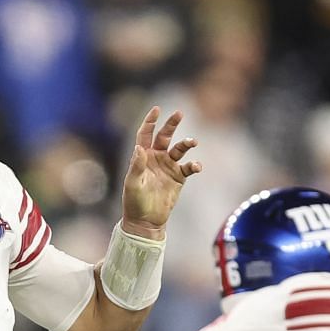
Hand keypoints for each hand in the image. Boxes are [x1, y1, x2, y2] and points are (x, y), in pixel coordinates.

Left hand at [119, 106, 200, 236]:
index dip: (150, 121)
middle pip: (165, 136)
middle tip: (179, 113)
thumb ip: (137, 165)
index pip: (146, 134)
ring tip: (192, 142)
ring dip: (186, 143)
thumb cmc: (134, 202)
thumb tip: (140, 147)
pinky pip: (189, 167)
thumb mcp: (132, 183)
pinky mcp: (178, 178)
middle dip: (172, 124)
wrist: (146, 220)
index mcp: (142, 156)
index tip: (157, 109)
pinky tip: (197, 166)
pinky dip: (194, 165)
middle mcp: (156, 158)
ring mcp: (168, 167)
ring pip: (179, 149)